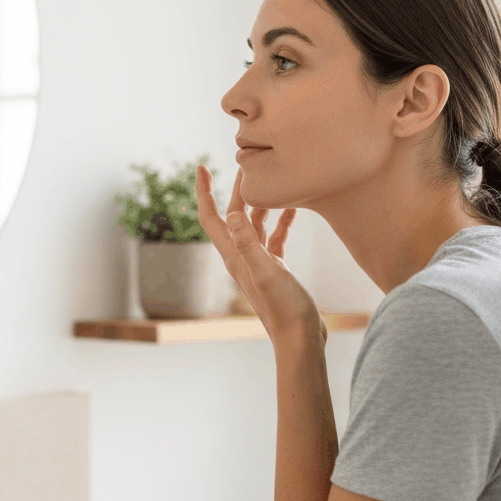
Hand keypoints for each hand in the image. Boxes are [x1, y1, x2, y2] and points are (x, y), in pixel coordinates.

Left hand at [196, 165, 326, 345]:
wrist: (299, 338)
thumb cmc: (283, 308)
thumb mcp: (266, 271)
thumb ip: (249, 243)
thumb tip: (233, 213)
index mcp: (233, 255)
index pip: (211, 218)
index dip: (204, 192)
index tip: (201, 167)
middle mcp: (241, 257)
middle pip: (234, 215)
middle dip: (238, 188)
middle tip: (247, 163)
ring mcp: (258, 263)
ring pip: (255, 224)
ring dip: (260, 202)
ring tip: (271, 180)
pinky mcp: (275, 269)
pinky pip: (274, 238)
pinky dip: (281, 222)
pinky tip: (294, 209)